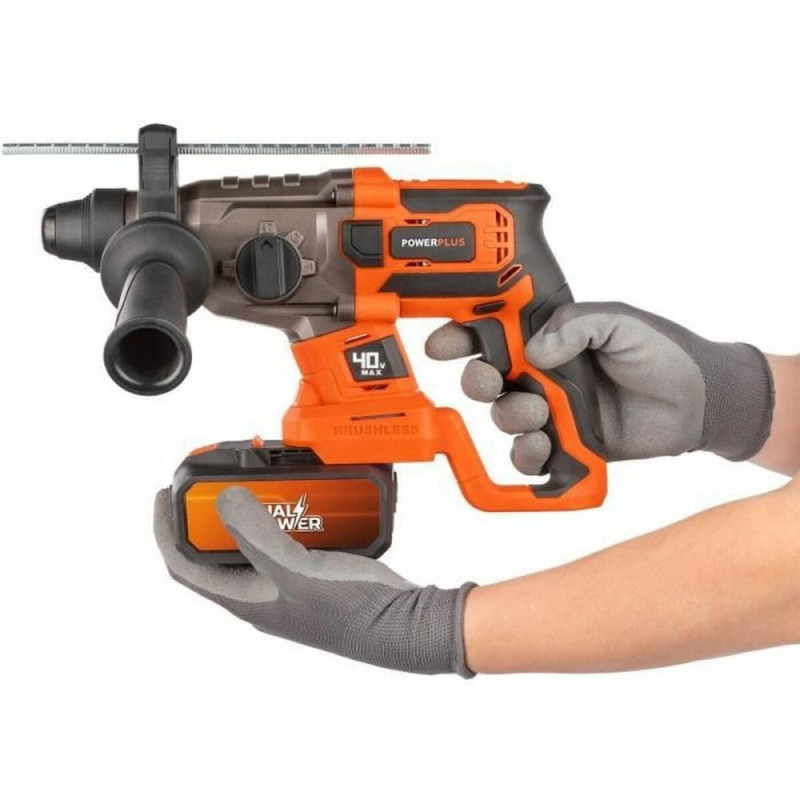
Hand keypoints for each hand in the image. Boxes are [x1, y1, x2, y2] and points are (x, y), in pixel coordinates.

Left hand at [153, 487, 474, 675]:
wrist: (403, 623)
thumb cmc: (353, 608)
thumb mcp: (297, 569)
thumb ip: (257, 535)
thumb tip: (224, 499)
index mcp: (246, 599)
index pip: (185, 566)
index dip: (166, 531)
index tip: (164, 494)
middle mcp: (260, 594)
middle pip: (216, 552)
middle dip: (209, 515)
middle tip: (214, 481)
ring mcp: (285, 586)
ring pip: (250, 545)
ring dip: (247, 514)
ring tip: (256, 484)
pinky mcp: (310, 575)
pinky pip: (282, 541)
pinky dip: (282, 518)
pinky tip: (298, 501)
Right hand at [426, 302, 773, 473]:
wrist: (699, 402)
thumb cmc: (663, 352)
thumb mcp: (620, 322)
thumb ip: (576, 325)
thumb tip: (536, 349)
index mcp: (548, 338)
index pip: (492, 332)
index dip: (462, 335)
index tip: (444, 344)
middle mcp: (541, 373)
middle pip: (486, 378)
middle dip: (478, 380)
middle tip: (491, 381)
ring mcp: (551, 410)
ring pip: (504, 417)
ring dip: (510, 417)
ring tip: (539, 414)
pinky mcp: (565, 443)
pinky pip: (529, 455)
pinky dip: (527, 456)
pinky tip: (544, 446)